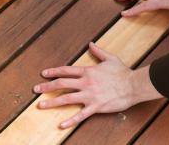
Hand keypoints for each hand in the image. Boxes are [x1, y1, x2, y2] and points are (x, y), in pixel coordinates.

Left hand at [33, 42, 162, 128]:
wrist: (133, 85)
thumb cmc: (122, 72)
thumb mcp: (110, 58)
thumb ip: (98, 51)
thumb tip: (91, 43)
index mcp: (88, 71)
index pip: (66, 70)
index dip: (53, 71)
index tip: (44, 74)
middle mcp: (85, 83)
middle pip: (62, 84)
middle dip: (47, 87)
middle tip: (35, 89)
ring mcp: (90, 96)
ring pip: (67, 98)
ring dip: (52, 102)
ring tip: (40, 105)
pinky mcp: (96, 107)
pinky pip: (81, 115)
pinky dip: (71, 120)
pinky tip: (61, 125)